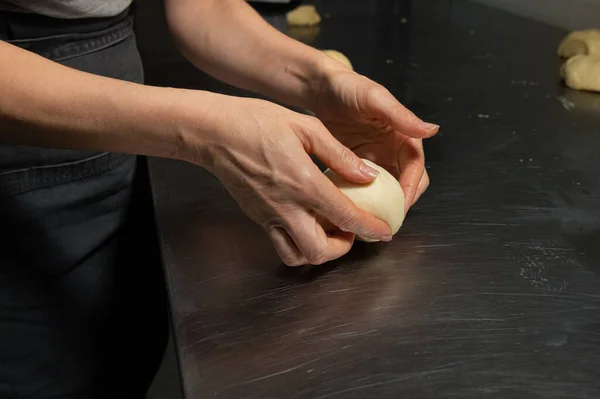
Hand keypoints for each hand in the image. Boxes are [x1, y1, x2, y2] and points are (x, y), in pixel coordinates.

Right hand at [195, 96, 391, 265]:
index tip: (383, 232)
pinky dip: (297, 243)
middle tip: (350, 231)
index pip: (346, 218)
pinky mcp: (256, 217)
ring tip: (328, 231)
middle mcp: (286, 208)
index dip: (370, 229)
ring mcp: (268, 216)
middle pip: (320, 252)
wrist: (214, 133)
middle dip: (342, 249)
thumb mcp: (306, 128)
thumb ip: (339, 155)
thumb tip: (367, 175)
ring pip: (297, 256)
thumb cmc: (257, 123)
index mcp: (305, 184)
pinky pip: (280, 243)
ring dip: (318, 251)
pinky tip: (305, 220)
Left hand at [312, 62, 438, 212]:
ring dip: (383, 205)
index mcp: (404, 136)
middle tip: (387, 219)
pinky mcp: (357, 166)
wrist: (320, 88)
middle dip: (401, 203)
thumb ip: (402, 115)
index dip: (411, 188)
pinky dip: (362, 199)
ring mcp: (376, 160)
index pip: (416, 168)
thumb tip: (432, 129)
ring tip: (370, 221)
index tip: (402, 205)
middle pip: (407, 183)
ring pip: (387, 190)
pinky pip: (365, 188)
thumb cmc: (349, 87)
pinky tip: (352, 209)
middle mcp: (393, 151)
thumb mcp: (375, 99)